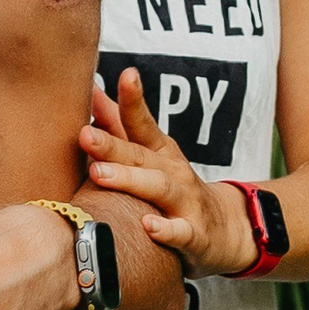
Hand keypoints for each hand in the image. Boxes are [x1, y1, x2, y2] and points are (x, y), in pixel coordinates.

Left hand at [79, 69, 254, 274]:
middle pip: (140, 155)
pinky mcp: (194, 234)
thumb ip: (119, 124)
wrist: (224, 228)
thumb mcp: (151, 153)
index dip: (134, 99)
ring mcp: (185, 202)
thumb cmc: (174, 186)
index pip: (143, 122)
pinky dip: (166, 230)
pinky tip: (147, 227)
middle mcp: (173, 171)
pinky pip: (180, 233)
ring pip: (159, 188)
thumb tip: (91, 90)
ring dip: (130, 180)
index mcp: (159, 150)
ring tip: (100, 174)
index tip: (127, 75)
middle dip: (112, 145)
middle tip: (84, 135)